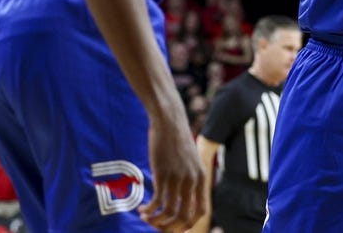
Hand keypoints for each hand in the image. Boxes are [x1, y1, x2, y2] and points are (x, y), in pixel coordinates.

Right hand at [138, 107, 204, 231]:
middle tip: (157, 226)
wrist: (169, 120)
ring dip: (156, 221)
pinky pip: (157, 201)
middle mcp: (191, 181)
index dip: (189, 223)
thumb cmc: (176, 138)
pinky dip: (149, 210)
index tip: (175, 226)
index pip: (201, 211)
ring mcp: (177, 177)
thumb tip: (182, 194)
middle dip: (170, 228)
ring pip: (170, 212)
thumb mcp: (190, 159)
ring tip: (145, 218)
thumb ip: (190, 176)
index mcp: (201, 178)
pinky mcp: (162, 173)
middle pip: (185, 217)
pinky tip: (141, 209)